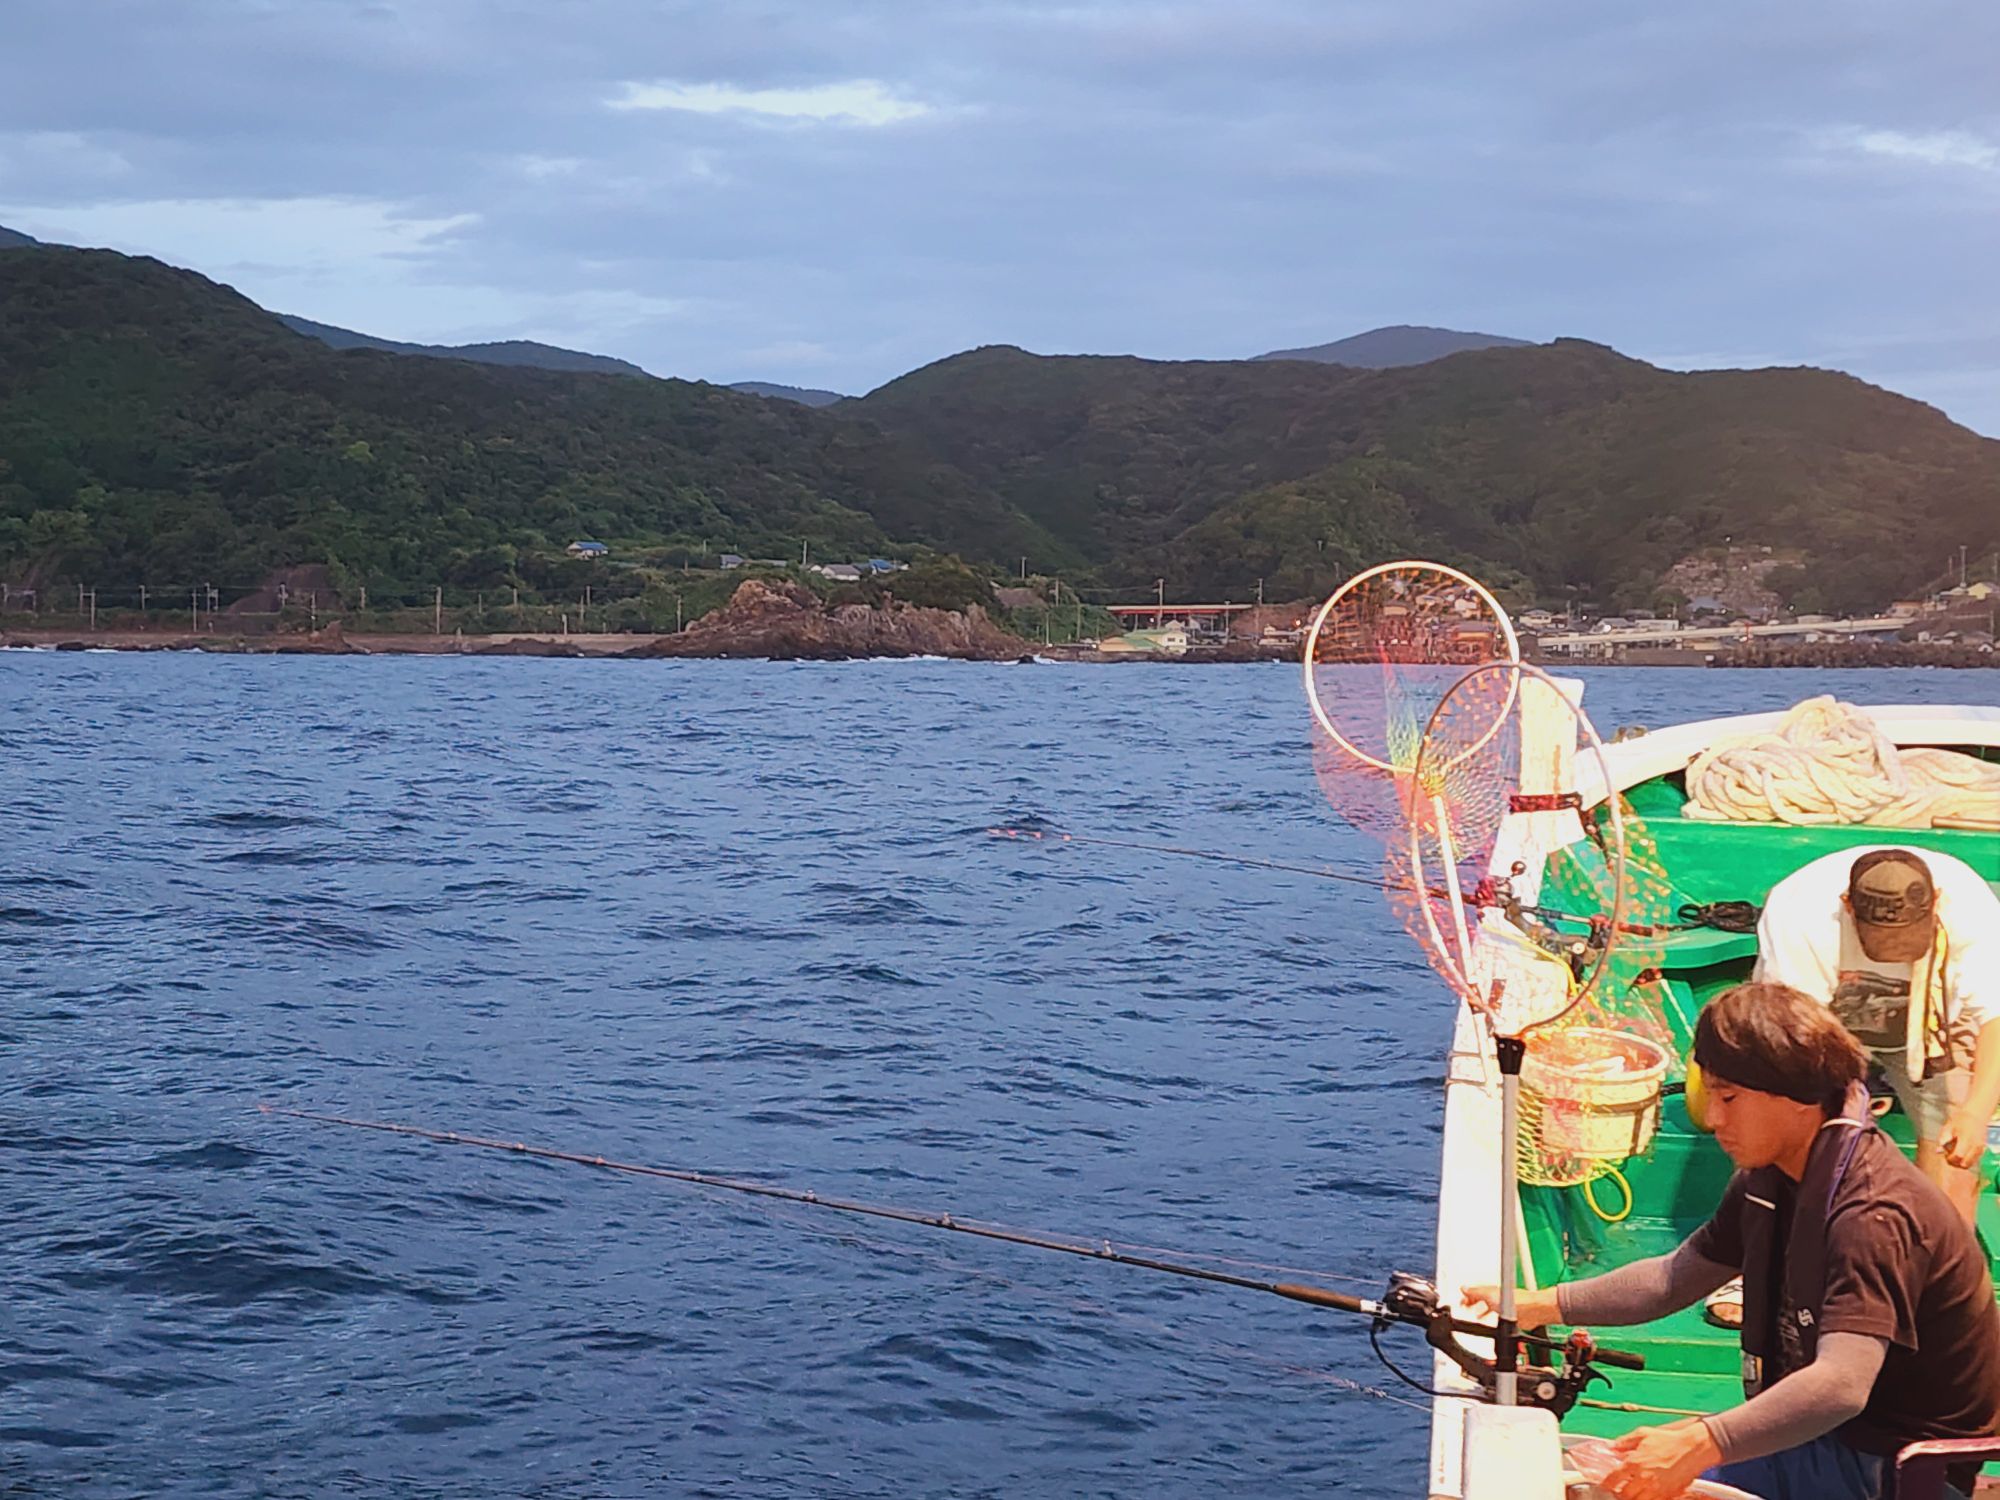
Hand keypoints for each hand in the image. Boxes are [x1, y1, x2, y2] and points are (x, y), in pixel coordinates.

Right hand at [1459, 1283, 1560, 1328]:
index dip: (1467, 1296)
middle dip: (1473, 1303)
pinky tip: (1492, 1325)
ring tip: (1477, 1316)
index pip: (1475, 1292)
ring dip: (1482, 1312)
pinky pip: (1498, 1319)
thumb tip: (1463, 1288)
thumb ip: (1475, 1292)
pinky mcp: (1510, 1319)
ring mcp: (1503, 1309)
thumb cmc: (1515, 1301)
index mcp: (1491, 1291)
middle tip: (1466, 1307)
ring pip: (1490, 1309)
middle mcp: (1497, 1299)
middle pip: (1482, 1300)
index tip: (1461, 1301)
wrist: (1531, 1311)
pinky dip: (1492, 1321)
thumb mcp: (1489, 1295)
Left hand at [1602, 1420, 1720, 1499]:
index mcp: (1634, 1462)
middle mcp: (1643, 1478)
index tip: (1604, 1486)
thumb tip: (1612, 1447)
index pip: (1613, 1478)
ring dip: (1633, 1498)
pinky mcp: (1668, 1494)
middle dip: (1619, 1494)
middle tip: (1617, 1492)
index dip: (1606, 1484)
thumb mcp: (1642, 1434)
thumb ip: (1624, 1441)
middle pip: (1624, 1495)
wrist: (1692, 1449)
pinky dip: (1648, 1499)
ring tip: (1632, 1493)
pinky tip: (1647, 1494)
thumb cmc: (1668, 1440)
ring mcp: (1656, 1488)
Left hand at [1939, 1109, 1987, 1169]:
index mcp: (1966, 1139)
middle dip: (1955, 1162)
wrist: (1975, 1114)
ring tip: (1954, 1152)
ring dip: (1960, 1162)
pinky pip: (1973, 1160)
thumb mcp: (1948, 1126)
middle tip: (1949, 1154)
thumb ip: (1943, 1139)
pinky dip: (1966, 1159)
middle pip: (1964, 1164)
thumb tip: (1938, 1151)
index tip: (1945, 1154)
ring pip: (1969, 1164)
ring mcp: (1980, 1149)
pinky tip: (1961, 1151)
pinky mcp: (1982, 1150)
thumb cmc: (1960, 1119)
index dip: (1950, 1158)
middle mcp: (1975, 1146)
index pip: (1958, 1156)